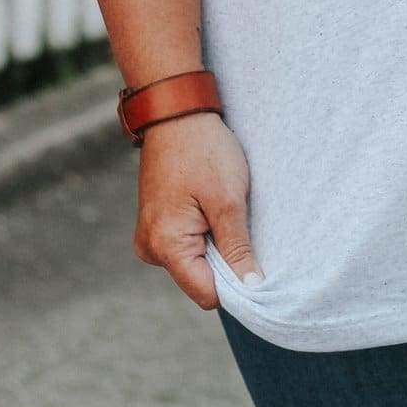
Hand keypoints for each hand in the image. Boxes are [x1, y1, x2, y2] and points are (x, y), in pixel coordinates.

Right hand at [132, 110, 264, 309]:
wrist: (177, 113)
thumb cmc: (203, 151)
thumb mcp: (228, 200)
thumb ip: (238, 248)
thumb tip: (251, 288)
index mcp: (165, 245)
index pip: (206, 294)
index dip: (235, 285)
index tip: (254, 260)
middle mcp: (151, 248)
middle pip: (200, 280)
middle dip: (225, 260)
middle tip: (238, 222)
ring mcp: (151, 237)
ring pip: (196, 262)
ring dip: (216, 244)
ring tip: (222, 208)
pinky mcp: (157, 226)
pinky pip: (187, 245)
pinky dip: (205, 233)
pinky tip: (211, 206)